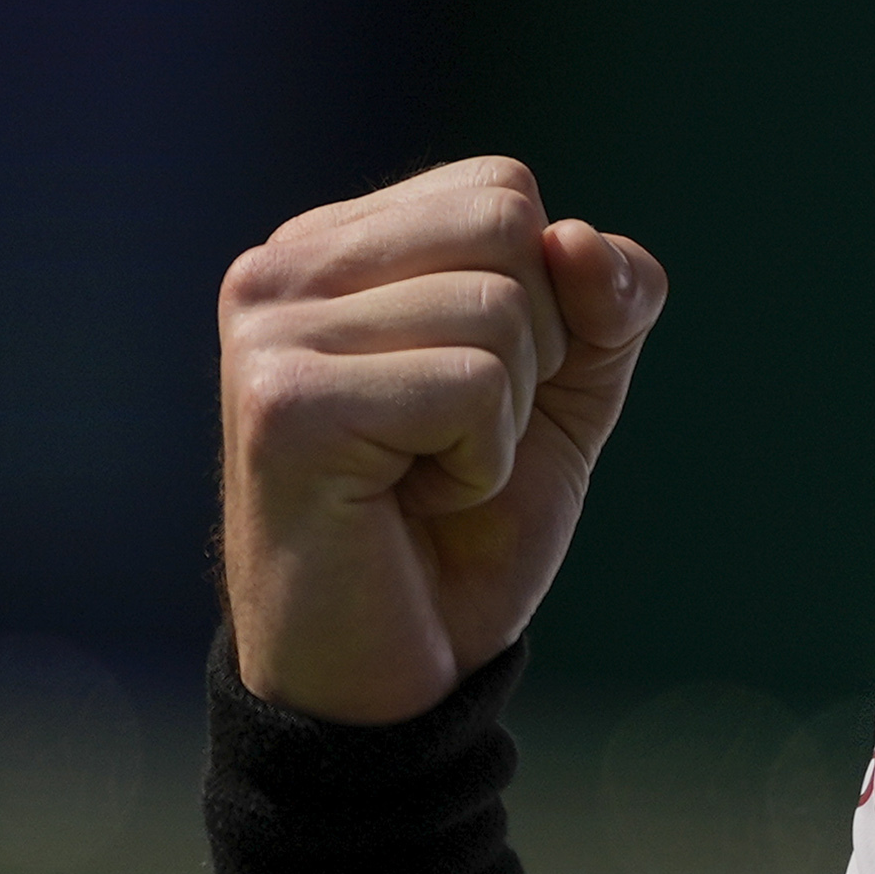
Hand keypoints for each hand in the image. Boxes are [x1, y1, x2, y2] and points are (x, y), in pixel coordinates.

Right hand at [215, 158, 664, 723]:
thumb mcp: (564, 394)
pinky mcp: (284, 406)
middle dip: (533, 356)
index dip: (549, 301)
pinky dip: (479, 465)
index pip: (503, 190)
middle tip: (452, 445)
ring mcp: (269, 333)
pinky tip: (408, 503)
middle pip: (507, 228)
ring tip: (425, 478)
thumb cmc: (459, 535)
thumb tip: (579, 243)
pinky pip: (470, 387)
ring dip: (503, 423)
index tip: (475, 397)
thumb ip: (605, 301)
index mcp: (331, 247)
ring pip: (499, 309)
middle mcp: (279, 270)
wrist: (388, 683)